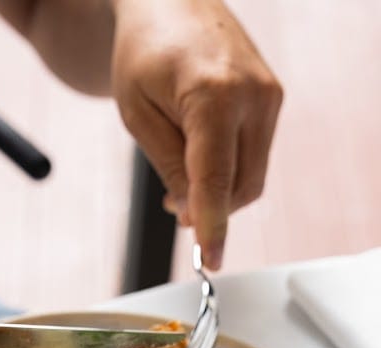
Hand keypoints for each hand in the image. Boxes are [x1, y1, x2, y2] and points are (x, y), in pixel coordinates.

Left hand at [110, 0, 282, 268]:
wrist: (171, 4)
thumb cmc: (144, 54)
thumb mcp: (138, 116)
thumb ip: (170, 167)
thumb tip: (193, 214)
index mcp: (213, 95)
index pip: (216, 178)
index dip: (213, 224)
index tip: (210, 258)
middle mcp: (252, 95)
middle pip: (240, 186)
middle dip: (210, 208)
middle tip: (174, 207)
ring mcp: (269, 96)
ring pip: (251, 177)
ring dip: (219, 192)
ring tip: (183, 171)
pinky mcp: (273, 99)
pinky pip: (254, 157)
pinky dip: (230, 171)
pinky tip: (202, 156)